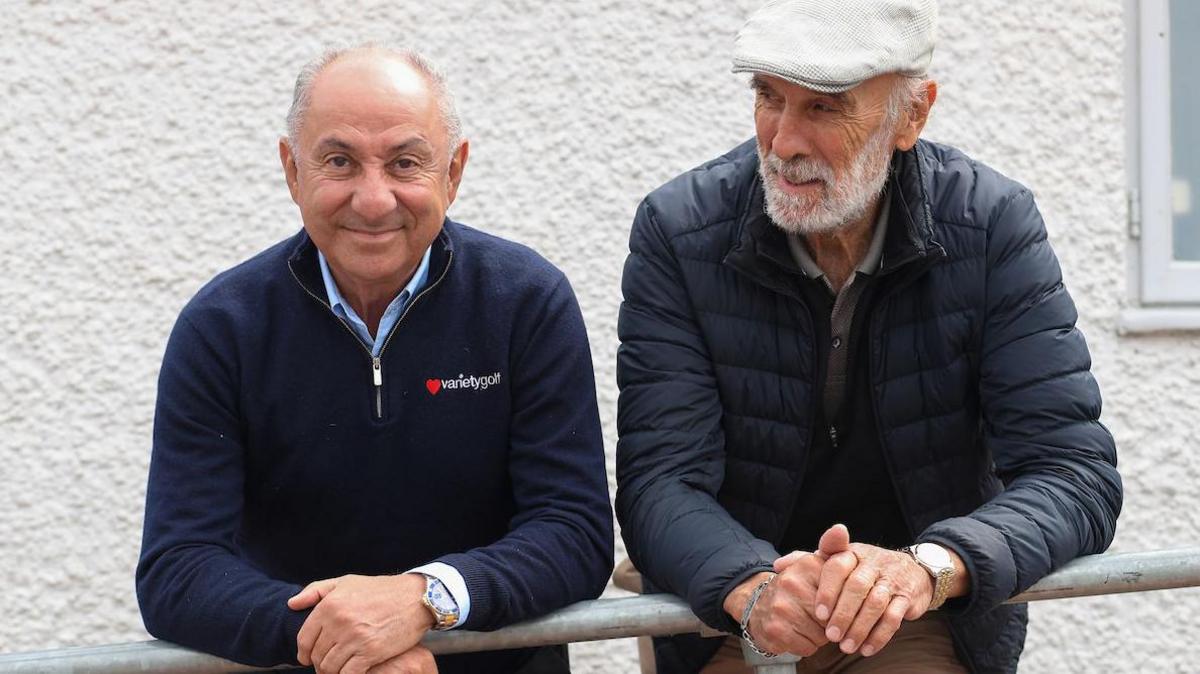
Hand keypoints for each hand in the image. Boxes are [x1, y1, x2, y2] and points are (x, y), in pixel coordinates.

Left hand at [288, 573, 433, 673]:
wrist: (415, 598)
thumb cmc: (380, 590)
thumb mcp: (346, 582)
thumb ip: (316, 590)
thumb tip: (292, 604)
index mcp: (330, 605)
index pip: (305, 639)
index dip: (304, 652)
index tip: (307, 658)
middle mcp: (339, 622)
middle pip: (317, 655)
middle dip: (319, 663)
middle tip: (327, 663)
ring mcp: (355, 638)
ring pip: (330, 667)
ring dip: (332, 672)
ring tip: (338, 669)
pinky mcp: (370, 652)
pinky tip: (351, 672)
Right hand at [723, 526, 851, 656]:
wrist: (755, 603)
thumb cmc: (795, 587)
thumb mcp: (814, 565)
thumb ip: (833, 548)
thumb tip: (841, 529)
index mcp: (807, 564)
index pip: (843, 594)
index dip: (841, 605)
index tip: (833, 603)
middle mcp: (792, 582)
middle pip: (834, 617)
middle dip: (830, 622)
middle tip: (817, 616)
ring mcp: (781, 606)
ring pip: (822, 635)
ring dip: (818, 636)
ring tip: (805, 624)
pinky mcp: (775, 629)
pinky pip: (807, 647)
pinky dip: (805, 645)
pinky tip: (794, 634)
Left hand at [811, 528, 934, 657]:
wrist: (911, 570)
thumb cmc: (864, 568)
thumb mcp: (839, 559)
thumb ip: (809, 561)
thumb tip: (778, 564)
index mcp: (852, 553)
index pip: (837, 566)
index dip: (827, 590)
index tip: (819, 613)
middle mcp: (873, 563)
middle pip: (857, 586)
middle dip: (843, 613)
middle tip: (830, 635)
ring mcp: (892, 579)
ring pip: (876, 603)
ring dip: (860, 628)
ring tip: (845, 646)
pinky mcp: (907, 597)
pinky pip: (894, 617)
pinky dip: (879, 635)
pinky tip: (866, 649)